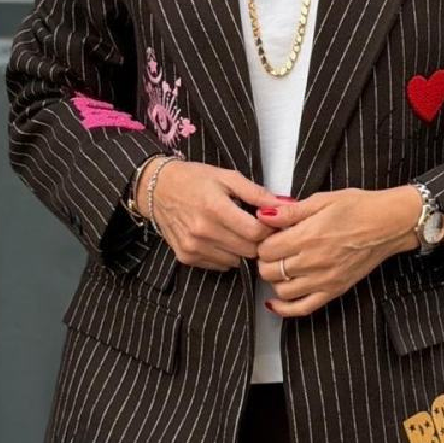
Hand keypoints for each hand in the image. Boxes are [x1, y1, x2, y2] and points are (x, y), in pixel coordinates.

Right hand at [142, 159, 281, 271]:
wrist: (156, 189)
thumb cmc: (195, 179)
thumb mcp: (227, 177)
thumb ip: (257, 193)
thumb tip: (286, 204)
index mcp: (215, 208)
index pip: (256, 232)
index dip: (269, 229)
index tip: (270, 222)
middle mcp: (203, 231)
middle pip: (248, 250)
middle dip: (258, 241)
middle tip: (255, 227)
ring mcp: (193, 247)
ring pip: (236, 261)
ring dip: (242, 250)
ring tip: (236, 231)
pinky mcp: (186, 257)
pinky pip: (219, 265)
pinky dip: (226, 255)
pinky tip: (220, 238)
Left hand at [254, 185, 420, 316]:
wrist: (390, 224)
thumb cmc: (360, 208)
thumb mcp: (323, 199)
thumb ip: (290, 211)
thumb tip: (263, 215)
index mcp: (308, 236)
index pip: (266, 249)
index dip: (262, 241)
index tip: (269, 235)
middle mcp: (314, 262)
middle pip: (270, 270)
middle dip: (266, 260)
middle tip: (274, 249)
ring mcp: (324, 280)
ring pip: (281, 290)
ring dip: (275, 279)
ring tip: (282, 265)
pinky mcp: (334, 290)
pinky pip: (303, 308)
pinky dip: (285, 308)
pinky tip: (275, 301)